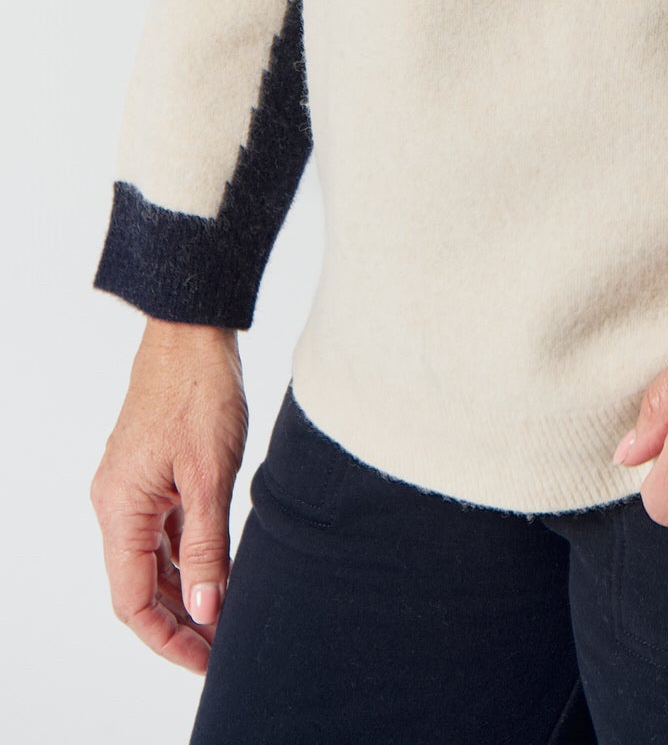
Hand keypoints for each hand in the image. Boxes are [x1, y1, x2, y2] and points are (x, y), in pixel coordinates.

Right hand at [90, 320, 247, 673]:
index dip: (166, 638)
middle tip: (223, 647)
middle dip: (180, 621)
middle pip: (140, 585)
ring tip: (226, 616)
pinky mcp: (152, 472)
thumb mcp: (210, 475)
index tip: (205, 660)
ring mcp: (132, 488)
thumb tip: (205, 611)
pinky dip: (188, 555)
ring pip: (153, 558)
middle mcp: (116, 504)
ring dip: (185, 590)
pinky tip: (220, 568)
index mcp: (120, 510)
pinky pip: (164, 529)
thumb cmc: (199, 392)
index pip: (131, 600)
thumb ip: (207, 547)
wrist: (193, 331)